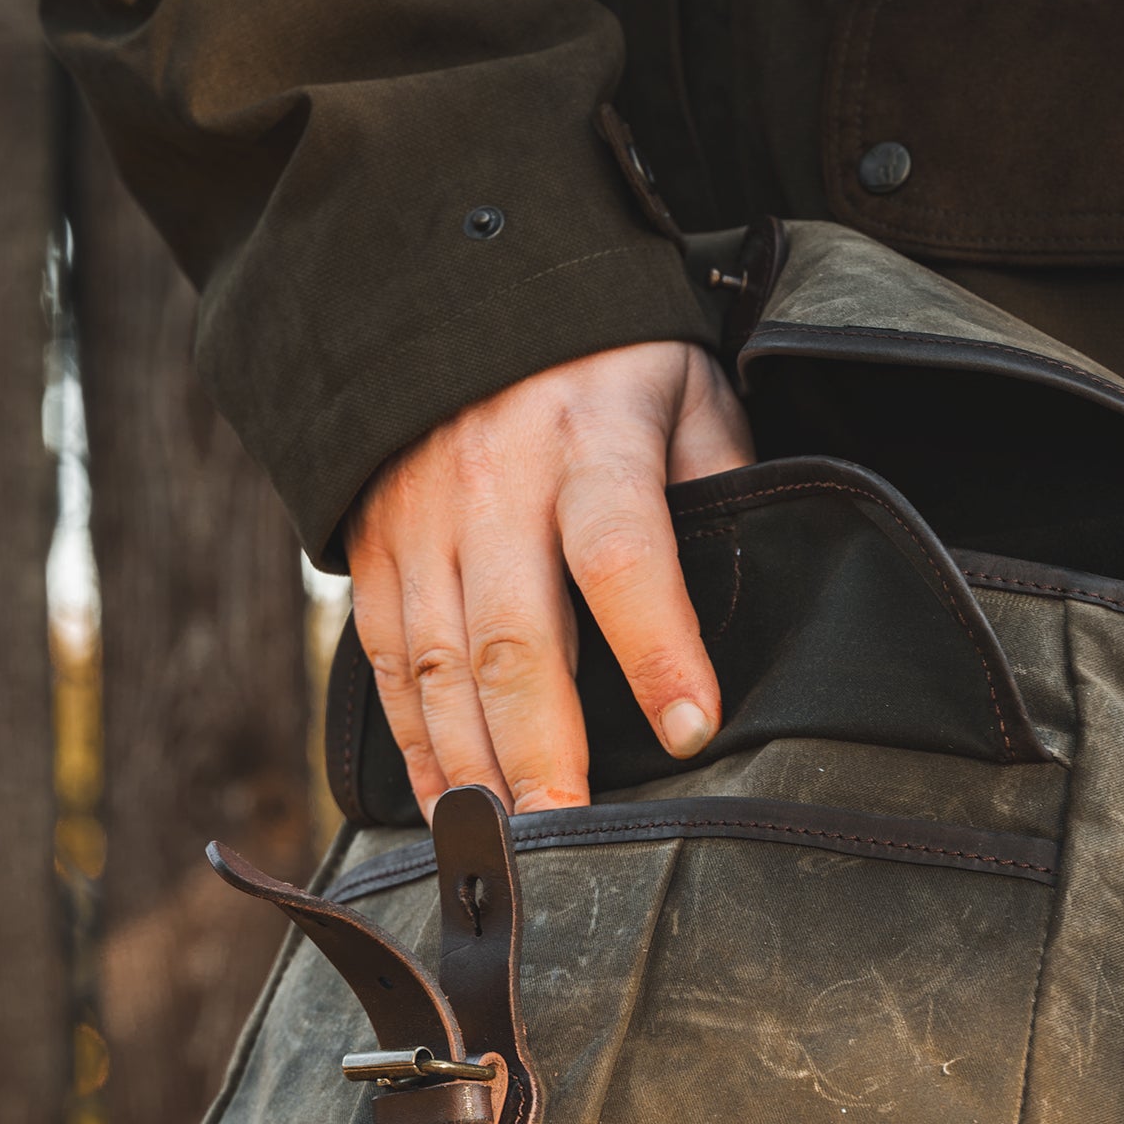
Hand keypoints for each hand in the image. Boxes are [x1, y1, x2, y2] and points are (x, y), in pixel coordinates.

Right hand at [345, 340, 753, 819]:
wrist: (450, 280)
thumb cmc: (598, 354)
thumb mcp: (683, 388)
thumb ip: (719, 481)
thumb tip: (749, 587)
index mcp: (587, 439)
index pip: (622, 551)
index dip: (656, 645)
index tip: (693, 727)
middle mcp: (492, 484)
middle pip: (513, 636)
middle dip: (540, 749)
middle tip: (568, 835)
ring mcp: (420, 519)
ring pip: (438, 664)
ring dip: (472, 765)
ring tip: (507, 844)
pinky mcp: (373, 546)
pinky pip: (388, 661)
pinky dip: (414, 743)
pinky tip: (448, 803)